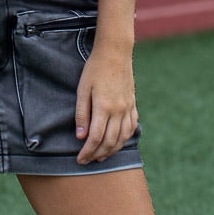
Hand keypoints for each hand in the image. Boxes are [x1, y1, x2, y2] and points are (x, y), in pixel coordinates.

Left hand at [75, 42, 137, 164]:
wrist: (115, 53)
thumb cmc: (95, 69)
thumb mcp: (82, 90)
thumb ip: (82, 114)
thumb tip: (80, 136)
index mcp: (104, 107)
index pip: (96, 137)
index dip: (87, 151)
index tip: (80, 159)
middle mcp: (118, 110)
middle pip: (110, 141)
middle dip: (98, 154)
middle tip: (88, 161)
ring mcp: (128, 108)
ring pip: (122, 137)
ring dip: (112, 150)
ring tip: (101, 156)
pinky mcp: (133, 104)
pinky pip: (131, 127)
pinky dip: (124, 139)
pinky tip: (117, 142)